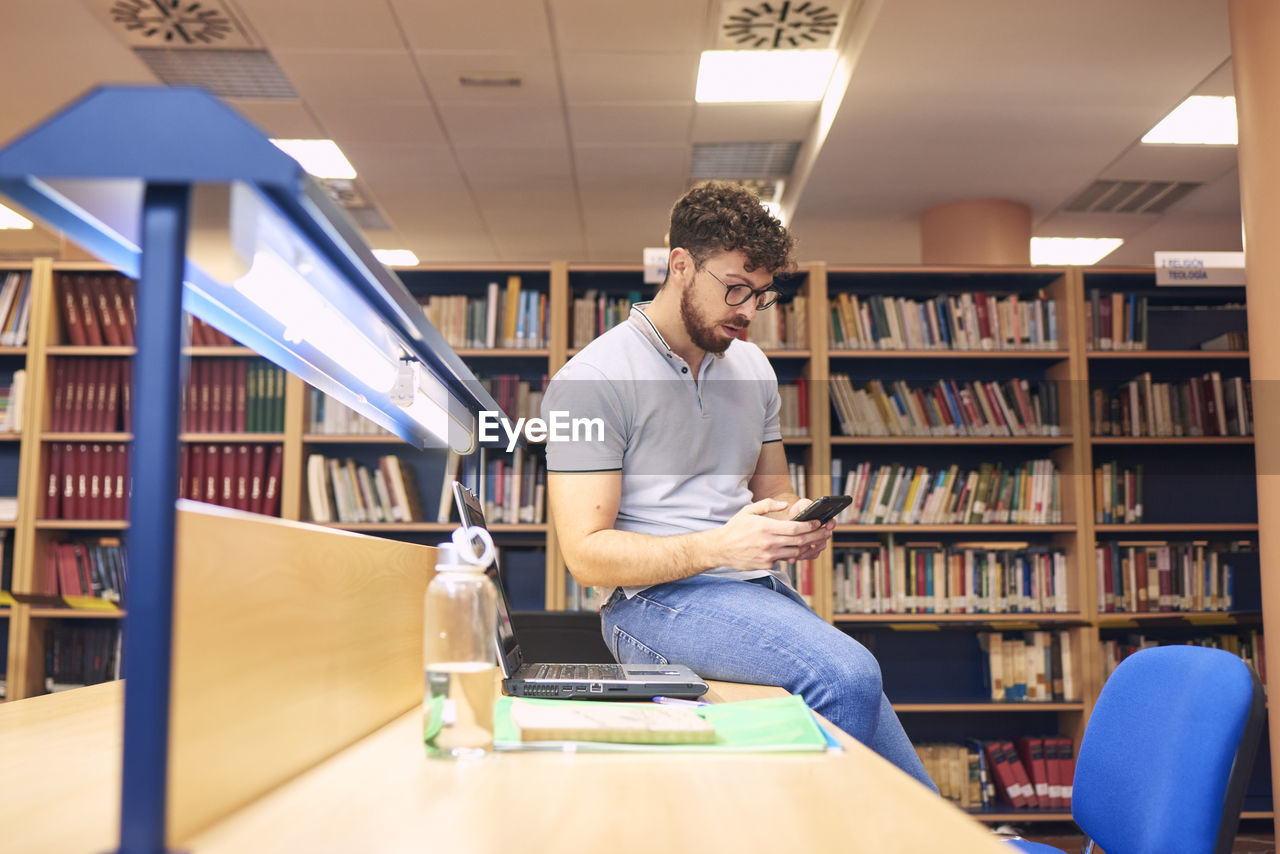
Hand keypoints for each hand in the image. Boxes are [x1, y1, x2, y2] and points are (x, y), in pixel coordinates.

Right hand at [712, 498, 834, 570]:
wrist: (720, 549)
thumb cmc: (735, 528)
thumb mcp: (749, 510)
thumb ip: (768, 505)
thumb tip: (785, 504)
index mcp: (766, 527)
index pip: (795, 528)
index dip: (810, 526)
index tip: (819, 522)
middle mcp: (769, 543)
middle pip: (800, 541)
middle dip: (816, 536)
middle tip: (827, 532)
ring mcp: (768, 556)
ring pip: (796, 552)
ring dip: (810, 547)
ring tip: (819, 542)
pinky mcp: (766, 565)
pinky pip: (785, 559)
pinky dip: (796, 555)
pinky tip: (803, 550)